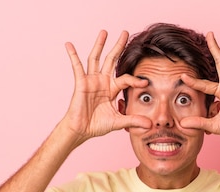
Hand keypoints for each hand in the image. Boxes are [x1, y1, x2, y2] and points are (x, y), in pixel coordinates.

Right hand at [61, 30, 150, 146]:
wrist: (82, 130)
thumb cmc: (97, 125)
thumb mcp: (119, 121)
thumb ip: (134, 121)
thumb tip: (150, 124)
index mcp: (112, 89)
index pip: (126, 79)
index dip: (135, 80)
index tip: (144, 82)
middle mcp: (102, 81)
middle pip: (111, 60)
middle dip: (118, 46)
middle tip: (125, 32)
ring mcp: (91, 81)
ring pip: (96, 58)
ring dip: (100, 45)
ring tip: (104, 32)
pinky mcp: (81, 83)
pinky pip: (77, 66)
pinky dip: (73, 55)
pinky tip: (69, 44)